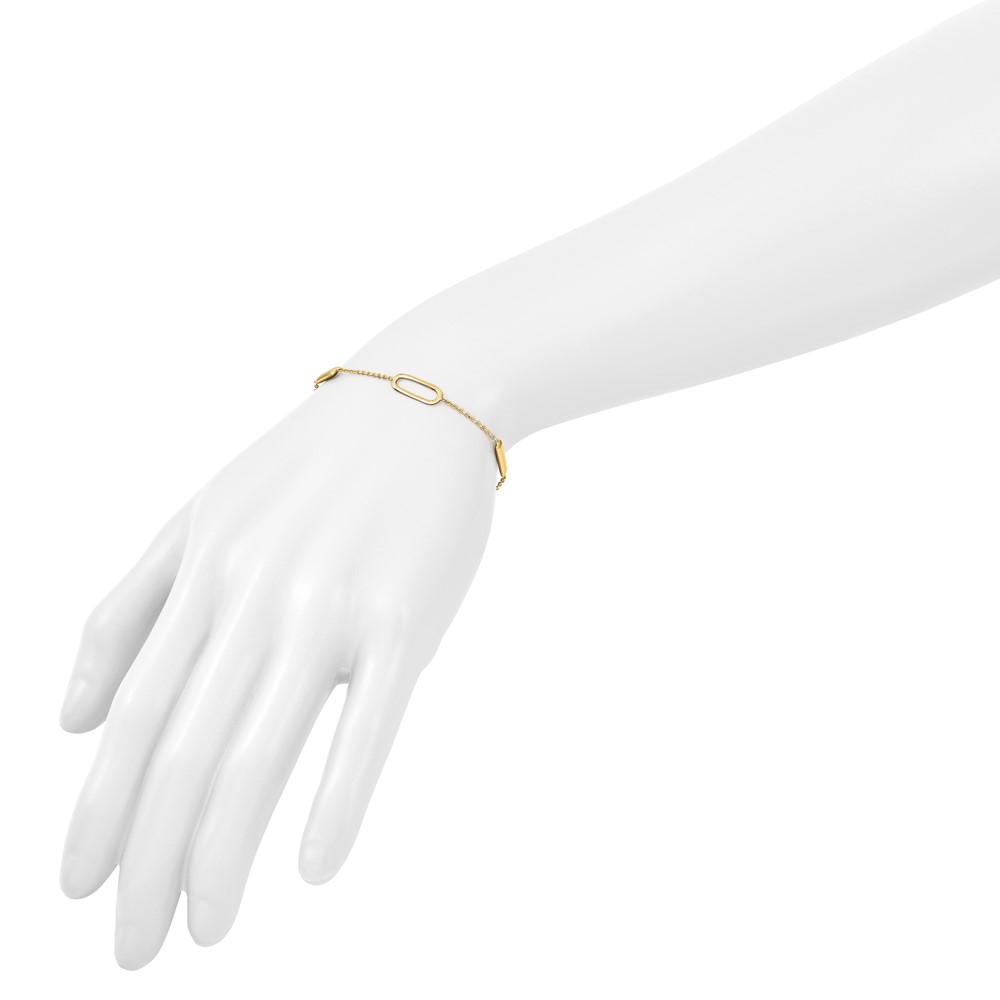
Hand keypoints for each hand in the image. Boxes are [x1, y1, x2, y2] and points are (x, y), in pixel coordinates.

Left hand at [59, 372, 496, 968]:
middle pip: (179, 754)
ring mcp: (329, 606)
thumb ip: (129, 608)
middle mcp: (251, 595)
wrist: (421, 399)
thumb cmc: (315, 468)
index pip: (127, 719)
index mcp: (200, 572)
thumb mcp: (200, 517)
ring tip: (204, 928)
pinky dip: (336, 802)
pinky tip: (313, 868)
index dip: (95, 817)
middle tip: (133, 948)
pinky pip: (365, 725)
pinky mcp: (404, 618)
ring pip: (254, 752)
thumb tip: (68, 721)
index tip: (81, 890)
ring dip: (219, 857)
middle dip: (146, 866)